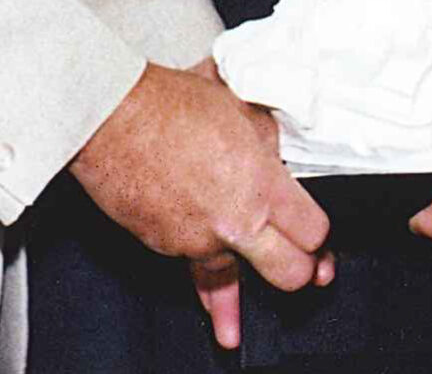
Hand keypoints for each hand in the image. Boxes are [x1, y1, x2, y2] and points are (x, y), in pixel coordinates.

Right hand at [180, 56, 333, 350]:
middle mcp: (234, 223)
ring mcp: (197, 241)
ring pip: (228, 281)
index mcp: (262, 187)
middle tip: (309, 273)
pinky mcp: (165, 247)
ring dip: (235, 295)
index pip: (313, 232)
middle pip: (289, 274)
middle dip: (302, 274)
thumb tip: (277, 152)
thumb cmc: (170, 105)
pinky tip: (201, 294)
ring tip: (234, 326)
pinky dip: (198, 265)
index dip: (319, 234)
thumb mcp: (242, 107)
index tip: (317, 232)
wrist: (112, 117)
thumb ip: (267, 139)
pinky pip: (191, 265)